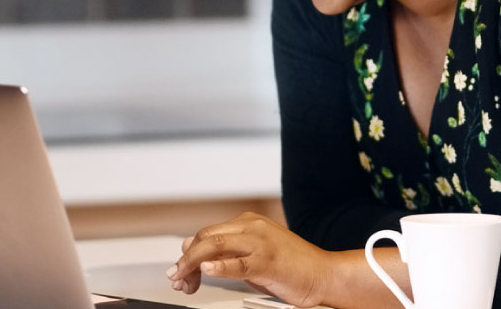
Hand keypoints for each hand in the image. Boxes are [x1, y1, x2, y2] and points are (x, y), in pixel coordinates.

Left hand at [167, 212, 331, 307]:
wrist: (324, 275)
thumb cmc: (292, 267)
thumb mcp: (253, 256)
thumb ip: (227, 252)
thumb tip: (195, 252)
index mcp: (248, 223)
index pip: (207, 234)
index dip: (189, 253)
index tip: (180, 271)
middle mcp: (252, 228)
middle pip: (207, 238)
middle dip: (186, 259)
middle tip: (176, 277)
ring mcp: (261, 243)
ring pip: (216, 246)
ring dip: (192, 263)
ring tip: (182, 277)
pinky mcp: (268, 262)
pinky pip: (239, 263)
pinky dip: (220, 266)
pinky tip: (207, 271)